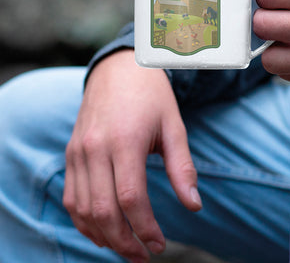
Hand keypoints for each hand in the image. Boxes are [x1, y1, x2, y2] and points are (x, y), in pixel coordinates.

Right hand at [63, 50, 201, 262]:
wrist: (119, 69)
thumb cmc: (151, 96)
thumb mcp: (173, 126)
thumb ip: (182, 168)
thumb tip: (194, 206)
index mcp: (124, 141)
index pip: (131, 199)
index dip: (145, 228)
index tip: (159, 245)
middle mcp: (95, 149)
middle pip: (103, 211)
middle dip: (124, 242)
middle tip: (144, 256)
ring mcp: (78, 151)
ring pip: (83, 209)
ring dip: (102, 236)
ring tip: (125, 247)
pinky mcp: (71, 152)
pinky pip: (71, 196)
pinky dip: (84, 219)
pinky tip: (102, 229)